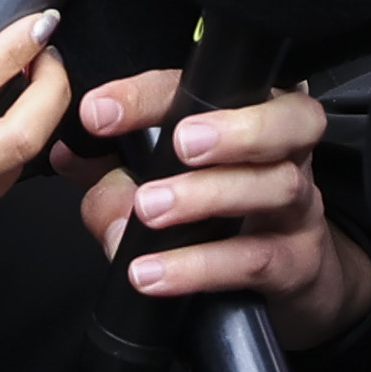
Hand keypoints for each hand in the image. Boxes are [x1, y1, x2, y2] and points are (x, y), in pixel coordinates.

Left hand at [75, 68, 370, 350]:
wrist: (296, 285)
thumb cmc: (232, 220)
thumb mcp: (171, 187)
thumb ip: (115, 172)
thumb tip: (69, 151)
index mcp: (256, 117)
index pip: (216, 86)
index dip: (155, 92)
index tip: (99, 110)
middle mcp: (289, 153)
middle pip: (288, 120)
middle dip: (231, 127)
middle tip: (177, 143)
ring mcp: (301, 209)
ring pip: (276, 186)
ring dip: (208, 195)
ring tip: (149, 210)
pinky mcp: (297, 264)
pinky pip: (256, 258)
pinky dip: (201, 266)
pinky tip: (155, 273)